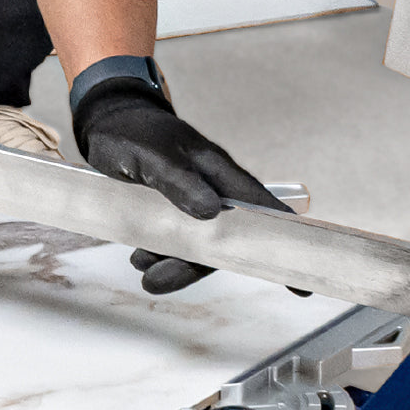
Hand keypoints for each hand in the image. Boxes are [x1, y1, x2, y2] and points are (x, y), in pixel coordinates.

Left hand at [72, 76, 300, 294]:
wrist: (108, 124)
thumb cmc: (135, 132)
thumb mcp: (152, 154)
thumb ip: (178, 180)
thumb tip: (211, 211)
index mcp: (219, 173)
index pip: (261, 210)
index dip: (282, 243)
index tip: (301, 284)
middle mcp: (213, 192)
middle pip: (223, 241)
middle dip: (192, 267)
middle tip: (154, 282)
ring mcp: (192, 204)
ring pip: (196, 247)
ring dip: (169, 262)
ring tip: (139, 264)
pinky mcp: (170, 214)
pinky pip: (174, 243)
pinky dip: (157, 255)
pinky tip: (139, 257)